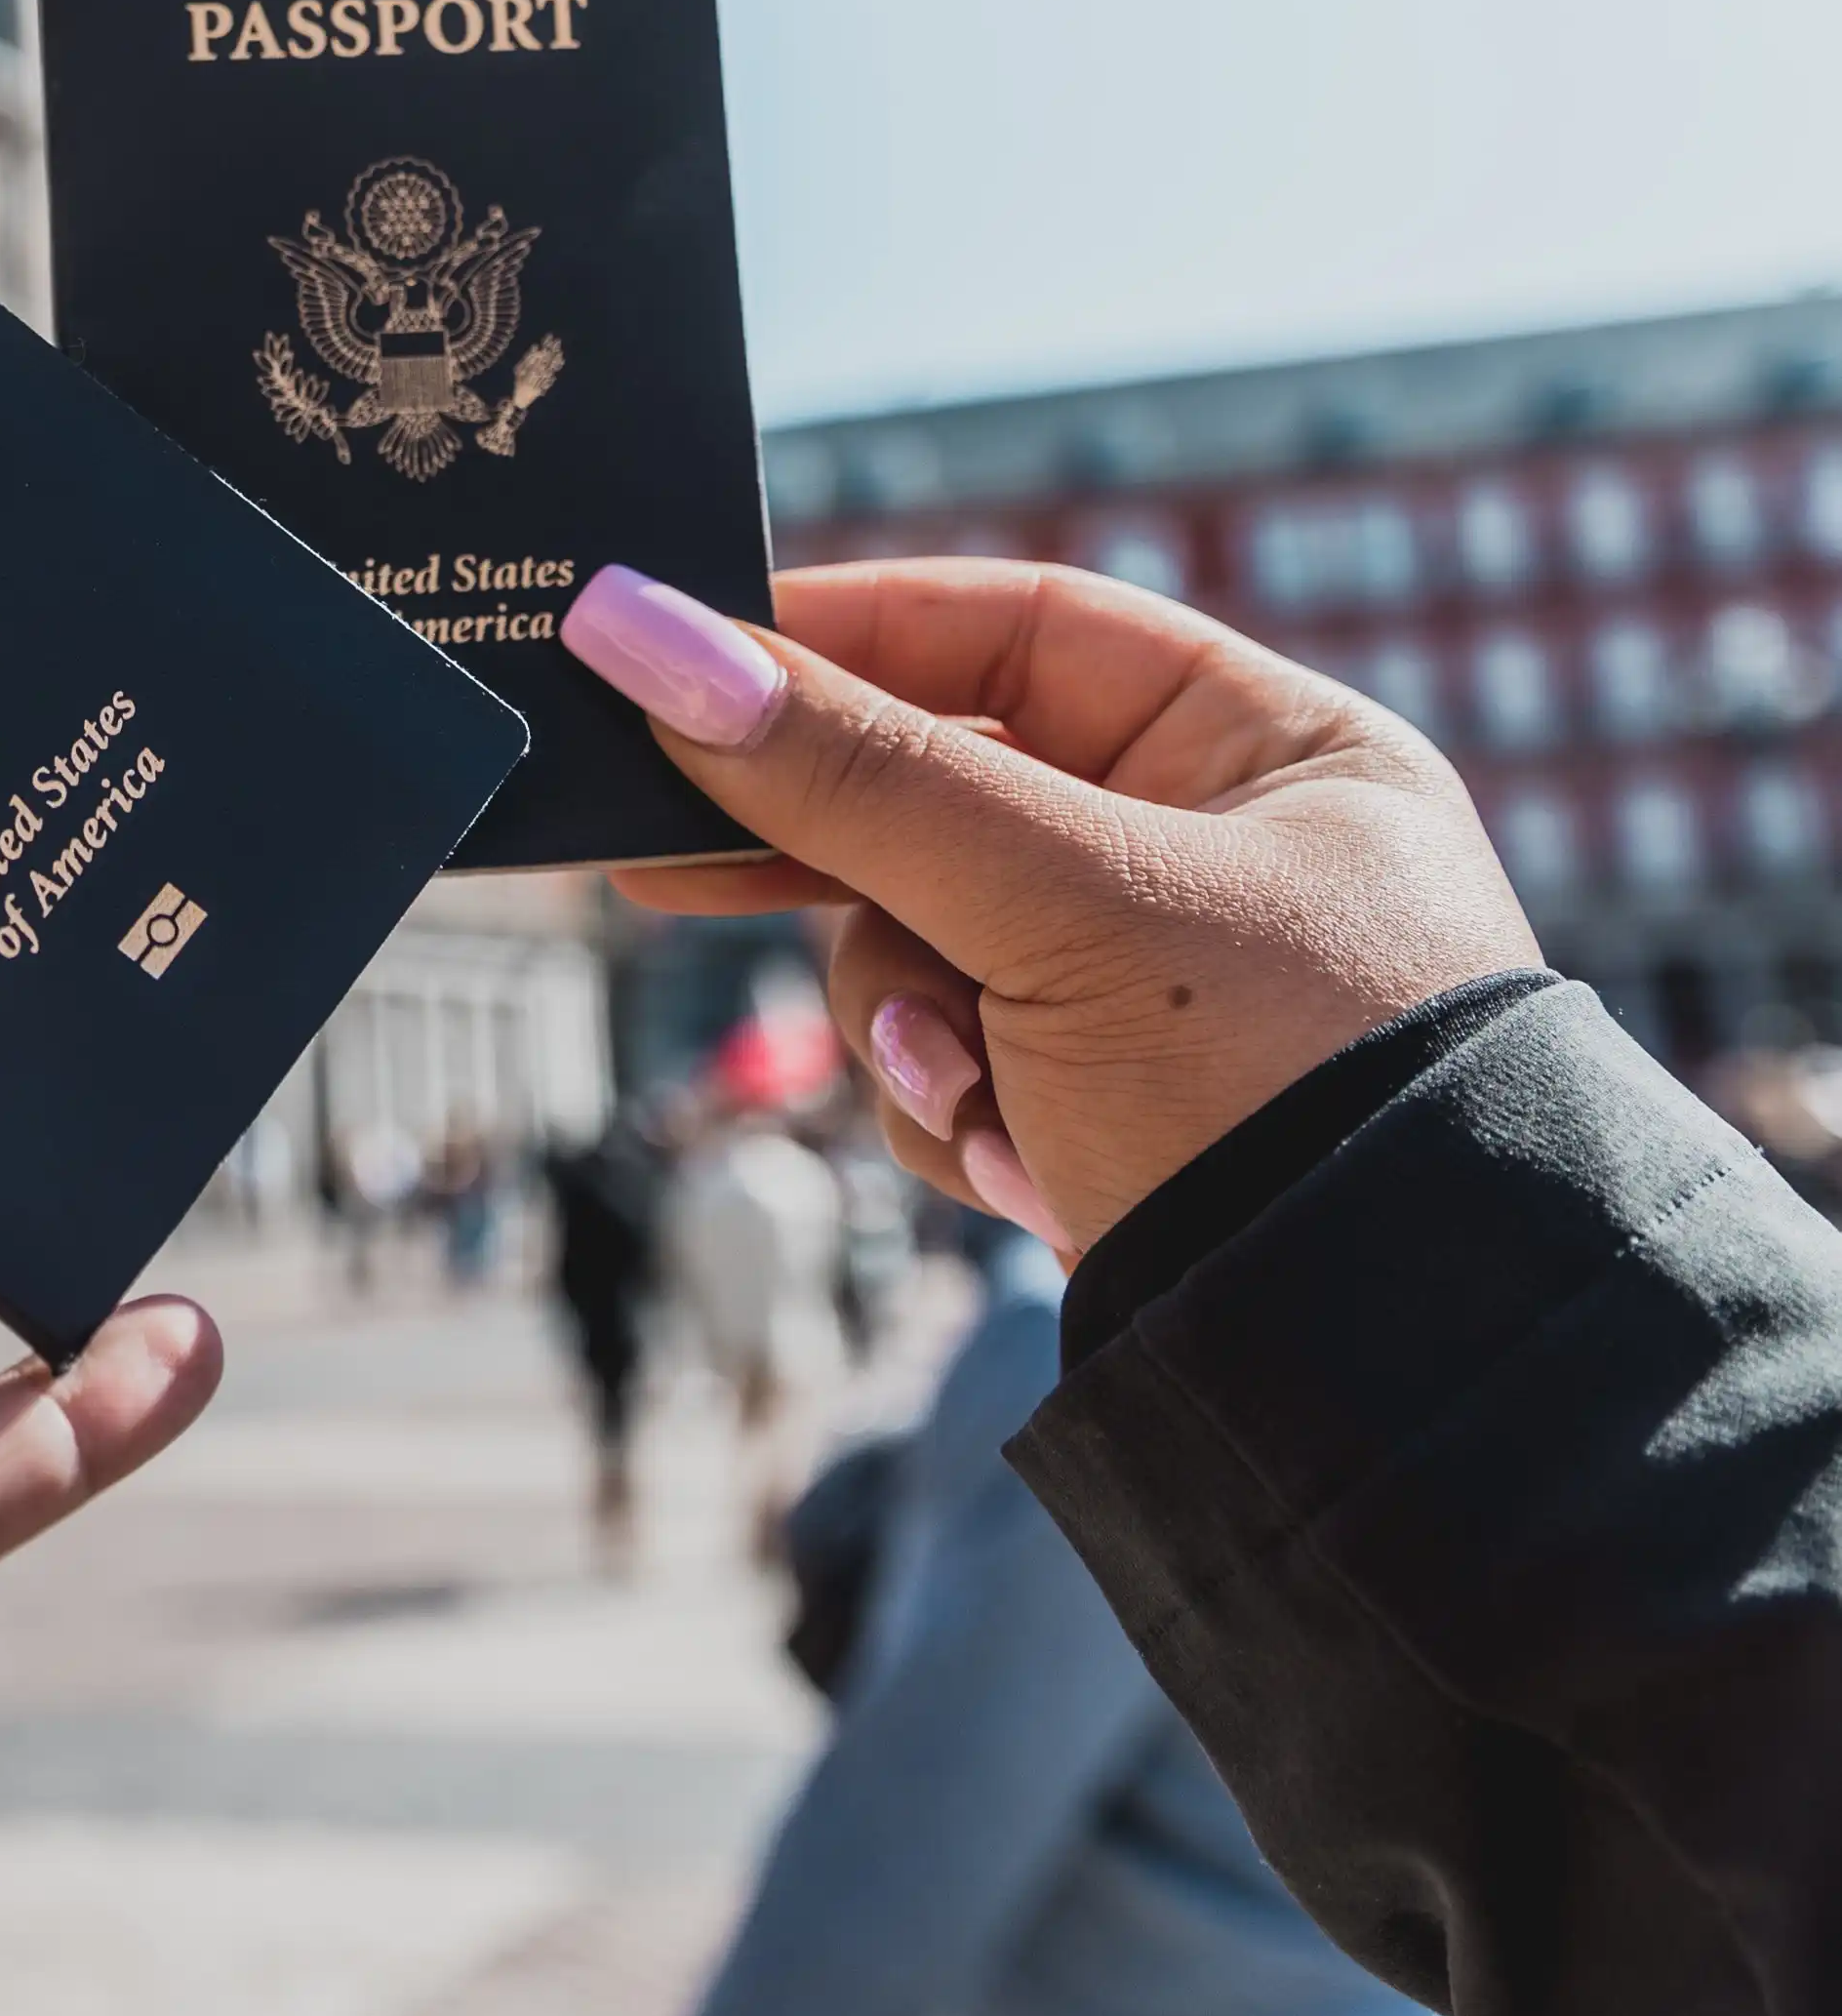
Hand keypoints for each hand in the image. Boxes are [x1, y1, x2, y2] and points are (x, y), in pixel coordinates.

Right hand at [561, 559, 1536, 1257]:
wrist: (1376, 1385)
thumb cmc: (1277, 1089)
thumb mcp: (1058, 905)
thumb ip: (851, 774)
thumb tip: (639, 630)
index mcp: (1271, 750)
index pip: (1019, 632)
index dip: (848, 637)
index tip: (683, 654)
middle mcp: (1218, 856)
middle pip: (945, 798)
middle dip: (837, 863)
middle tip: (658, 861)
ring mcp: (1155, 996)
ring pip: (920, 947)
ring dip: (912, 1023)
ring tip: (977, 1093)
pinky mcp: (1105, 1115)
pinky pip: (953, 1068)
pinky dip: (959, 1116)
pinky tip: (1026, 1170)